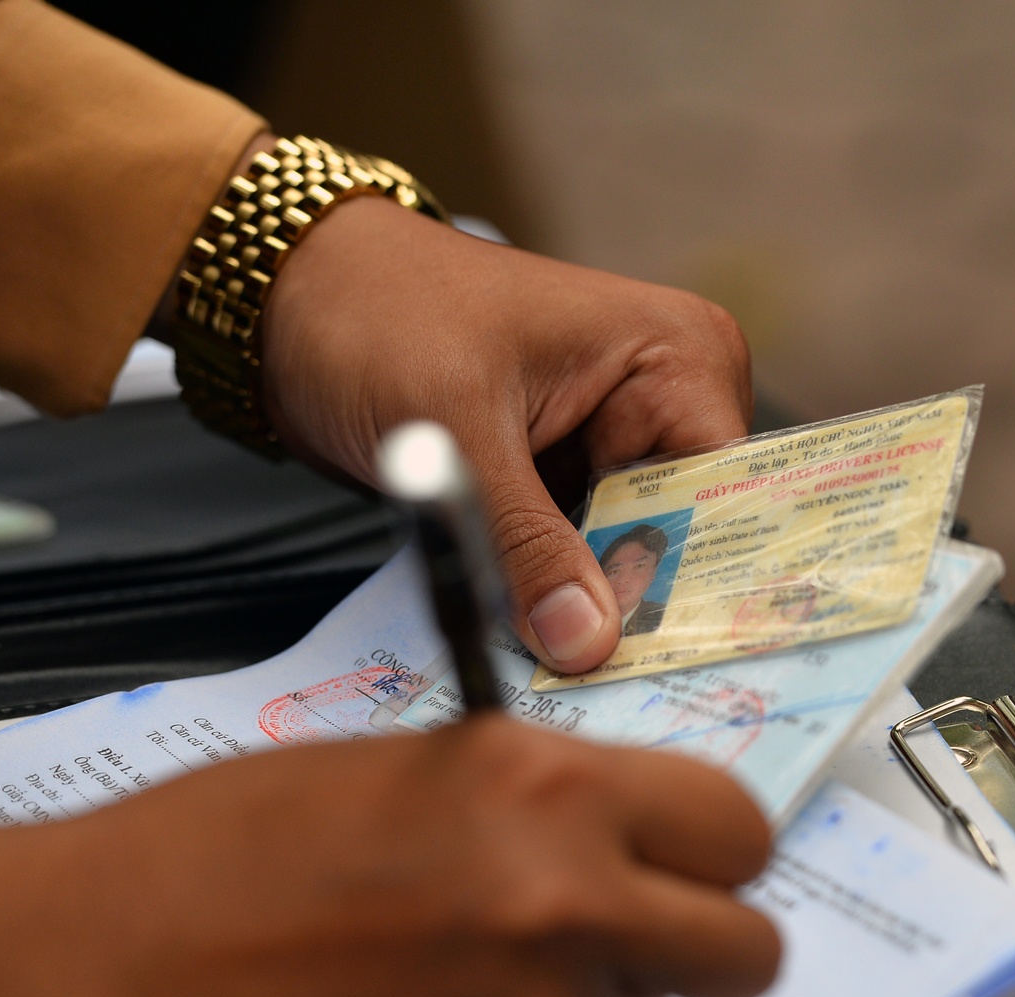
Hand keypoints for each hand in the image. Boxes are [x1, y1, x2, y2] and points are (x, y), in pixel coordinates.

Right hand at [0, 719, 777, 996]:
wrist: (101, 962)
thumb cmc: (221, 844)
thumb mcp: (409, 767)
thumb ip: (532, 793)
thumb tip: (609, 825)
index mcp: (543, 783)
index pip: (734, 823)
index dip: (713, 849)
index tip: (683, 859)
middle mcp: (565, 893)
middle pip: (746, 945)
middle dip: (703, 939)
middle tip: (640, 929)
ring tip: (489, 967)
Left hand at [254, 170, 750, 673]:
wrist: (289, 295)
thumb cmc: (377, 313)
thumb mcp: (457, 435)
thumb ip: (527, 545)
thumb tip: (587, 643)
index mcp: (677, 355)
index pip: (725, 496)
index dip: (696, 581)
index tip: (670, 663)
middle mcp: (666, 398)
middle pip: (683, 536)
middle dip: (636, 607)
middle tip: (604, 683)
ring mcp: (615, 440)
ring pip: (627, 558)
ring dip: (588, 610)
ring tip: (567, 670)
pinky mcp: (564, 476)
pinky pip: (578, 555)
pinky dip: (552, 595)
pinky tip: (537, 641)